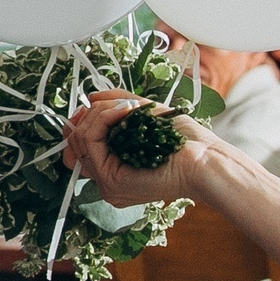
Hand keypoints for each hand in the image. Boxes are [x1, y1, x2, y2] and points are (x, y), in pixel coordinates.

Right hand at [63, 91, 221, 207]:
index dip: (81, 123)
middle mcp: (108, 179)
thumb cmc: (184, 141)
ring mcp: (107, 183)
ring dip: (100, 113)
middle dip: (90, 115)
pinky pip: (90, 141)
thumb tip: (92, 97)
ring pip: (80, 139)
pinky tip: (124, 112)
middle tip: (113, 105)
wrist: (204, 159)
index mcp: (116, 168)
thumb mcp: (144, 114)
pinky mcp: (111, 180)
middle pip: (75, 142)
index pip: (79, 147)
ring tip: (126, 107)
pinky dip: (103, 118)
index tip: (91, 105)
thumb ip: (116, 105)